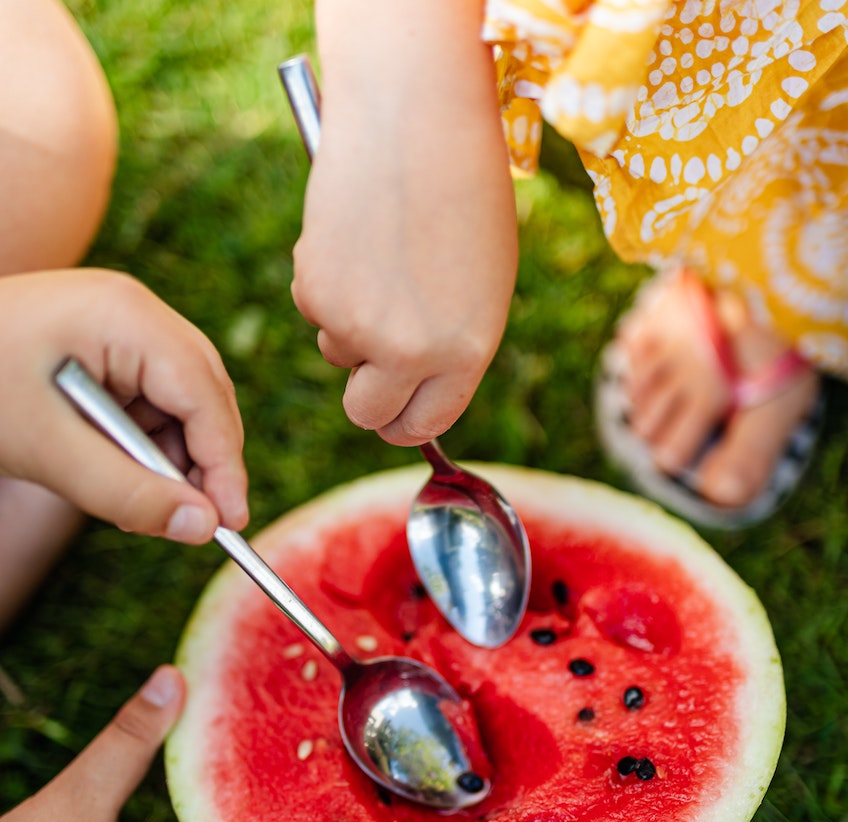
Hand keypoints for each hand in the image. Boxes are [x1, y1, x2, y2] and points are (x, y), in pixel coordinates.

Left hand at [0, 268, 247, 542]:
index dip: (223, 462)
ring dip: (169, 459)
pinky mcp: (108, 348)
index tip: (228, 524)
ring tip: (133, 502)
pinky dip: (144, 446)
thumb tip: (202, 529)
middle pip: (204, 395)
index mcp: (125, 316)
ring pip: (182, 404)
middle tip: (192, 523)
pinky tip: (116, 474)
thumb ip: (128, 492)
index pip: (204, 393)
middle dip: (201, 462)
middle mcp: (135, 313)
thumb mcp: (47, 451)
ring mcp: (122, 327)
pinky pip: (151, 403)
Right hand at [291, 0, 517, 446]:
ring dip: (349, 325)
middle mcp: (412, 352)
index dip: (405, 424)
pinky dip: (326, 283)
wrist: (416, 118)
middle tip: (369, 365)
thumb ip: (450, 341)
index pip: (425, 424)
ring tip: (378, 259)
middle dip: (366, 397)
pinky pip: (313, 310)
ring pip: (337, 353)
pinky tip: (352, 235)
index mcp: (467, 351)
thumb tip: (412, 380)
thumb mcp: (482, 284)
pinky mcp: (315, 293)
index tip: (395, 416)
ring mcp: (358, 327)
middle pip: (367, 413)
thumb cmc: (463, 192)